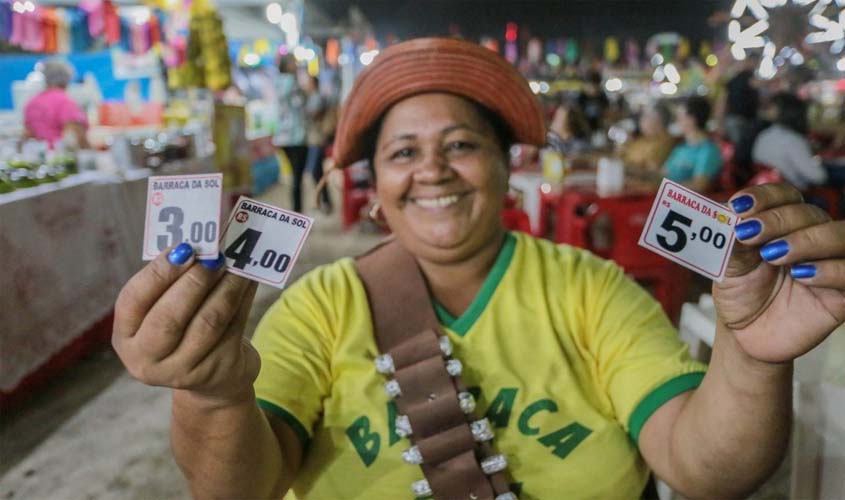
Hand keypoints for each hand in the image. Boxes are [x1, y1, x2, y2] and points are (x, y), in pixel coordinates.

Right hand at [112, 243, 259, 404]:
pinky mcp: (217, 372)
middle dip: (194, 281)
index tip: (183, 248)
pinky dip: (243, 300)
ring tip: (237, 264)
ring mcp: (181, 372)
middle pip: (169, 318)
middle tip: (213, 256)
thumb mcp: (168, 311)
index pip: (133, 300)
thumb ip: (175, 282)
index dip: (158, 273)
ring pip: (207, 323)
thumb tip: (201, 242)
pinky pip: (232, 329)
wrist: (214, 381)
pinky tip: (249, 281)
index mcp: (126, 337)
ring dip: (225, 288)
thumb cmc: (185, 332)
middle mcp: (146, 360)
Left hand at [713, 183, 844, 362]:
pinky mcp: (841, 295)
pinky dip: (829, 270)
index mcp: (784, 224)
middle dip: (778, 220)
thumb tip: (734, 216)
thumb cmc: (740, 293)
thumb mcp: (729, 265)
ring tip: (774, 254)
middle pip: (810, 213)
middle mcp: (812, 237)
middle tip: (749, 233)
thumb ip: (733, 241)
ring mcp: (830, 263)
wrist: (745, 335)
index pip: (786, 196)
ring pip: (839, 236)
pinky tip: (802, 274)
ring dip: (806, 240)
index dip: (765, 196)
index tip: (738, 206)